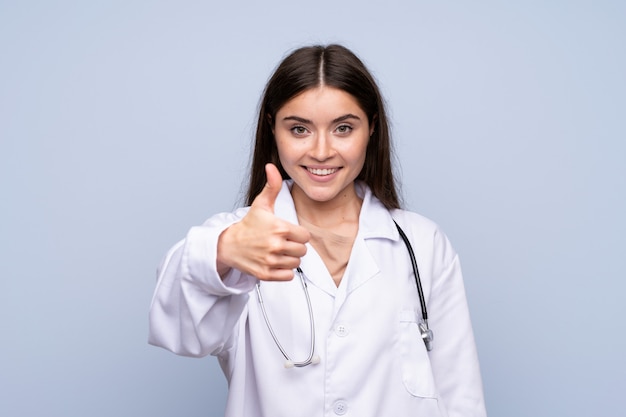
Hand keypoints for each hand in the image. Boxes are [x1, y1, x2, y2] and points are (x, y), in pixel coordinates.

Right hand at [217, 163, 309, 279]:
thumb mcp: (261, 204)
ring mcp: (270, 261)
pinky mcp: (266, 274)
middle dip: (295, 247)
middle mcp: (276, 245)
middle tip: (283, 243)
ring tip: (278, 252)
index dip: (299, 235)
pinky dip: (284, 272)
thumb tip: (271, 167)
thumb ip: (272, 186)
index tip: (289, 233)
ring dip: (289, 259)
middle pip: (302, 251)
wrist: (228, 244)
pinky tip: (275, 262)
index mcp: (279, 228)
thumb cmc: (248, 225)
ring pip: (296, 263)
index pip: (305, 237)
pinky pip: (288, 276)